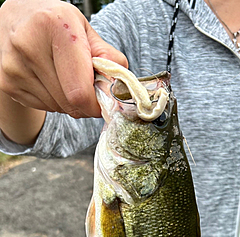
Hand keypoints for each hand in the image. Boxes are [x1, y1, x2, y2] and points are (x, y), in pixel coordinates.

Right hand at [0, 0, 127, 117]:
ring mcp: (15, 67)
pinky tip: (49, 80)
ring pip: (57, 108)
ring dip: (68, 102)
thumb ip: (108, 58)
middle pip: (70, 104)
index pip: (80, 92)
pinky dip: (53, 101)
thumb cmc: (56, 24)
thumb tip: (120, 88)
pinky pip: (43, 108)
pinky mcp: (7, 83)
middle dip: (84, 103)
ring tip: (64, 78)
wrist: (16, 18)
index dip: (95, 104)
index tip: (101, 101)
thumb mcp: (85, 30)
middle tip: (85, 88)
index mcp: (55, 26)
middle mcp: (29, 45)